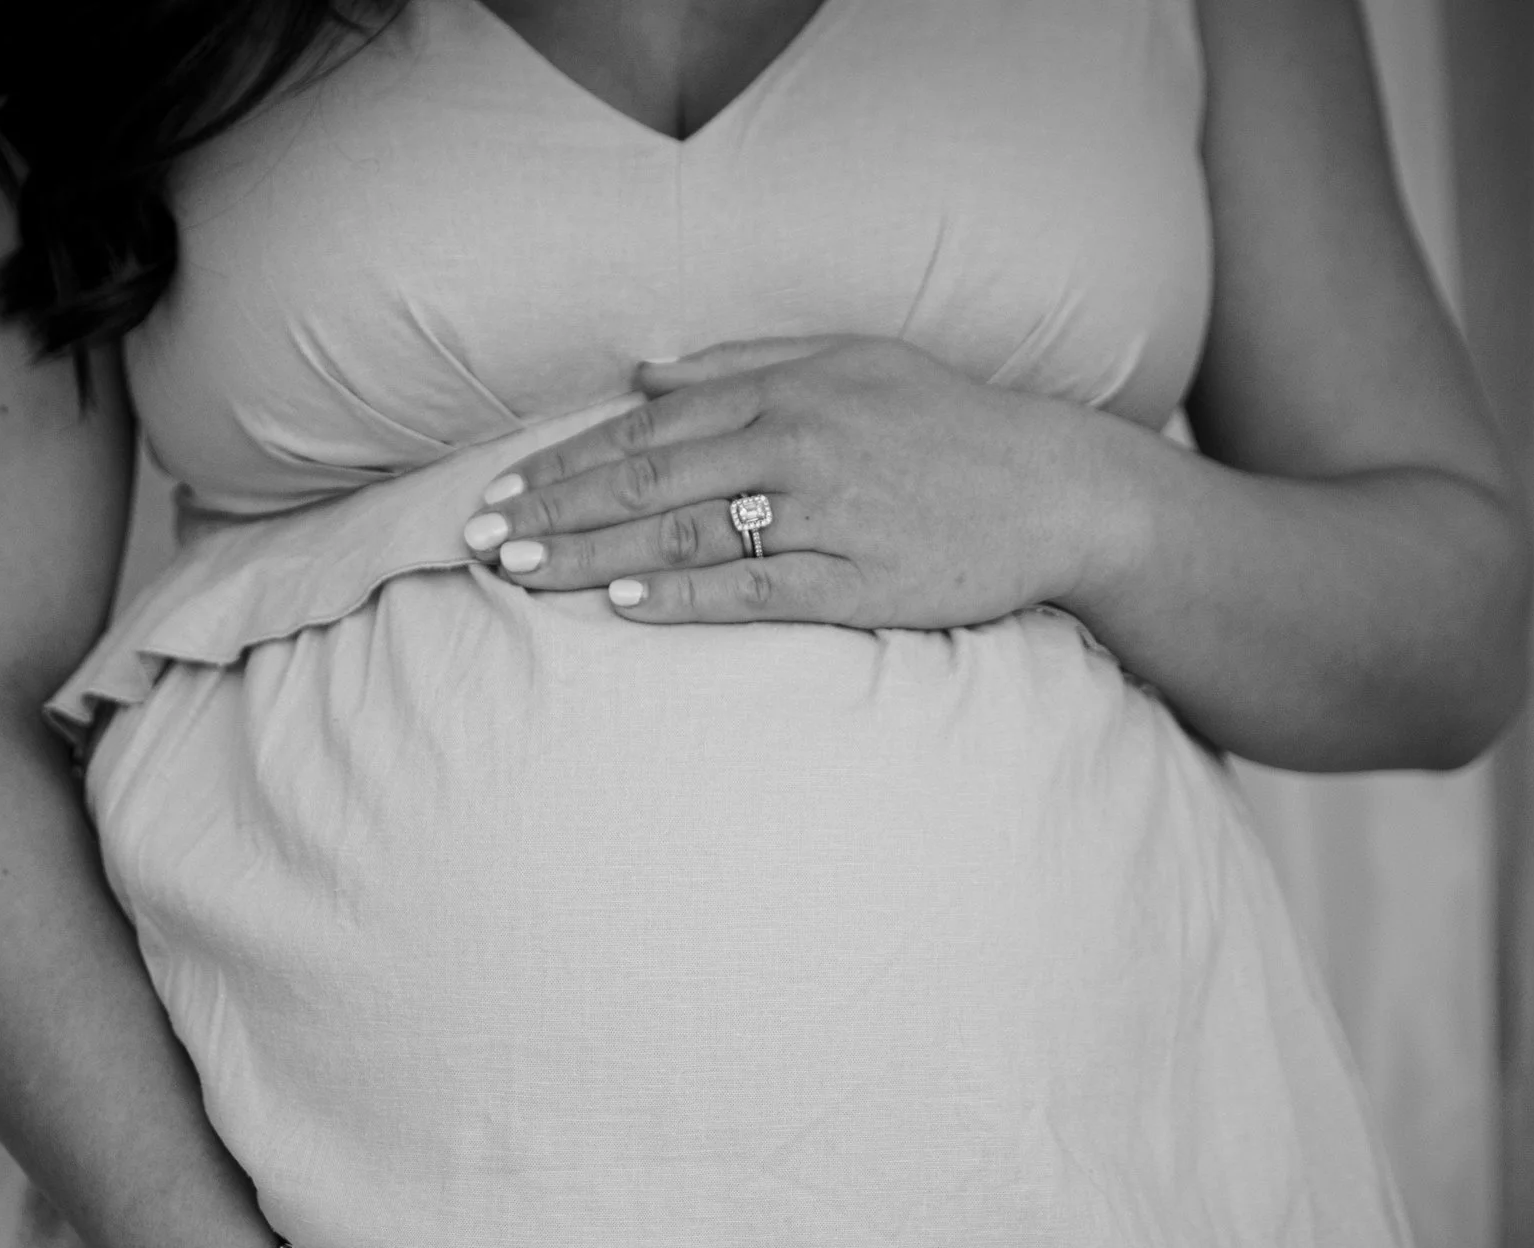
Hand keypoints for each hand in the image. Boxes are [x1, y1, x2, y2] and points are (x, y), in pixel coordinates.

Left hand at [460, 336, 1114, 628]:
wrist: (1054, 488)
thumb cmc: (946, 423)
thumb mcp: (852, 359)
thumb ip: (746, 361)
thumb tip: (647, 372)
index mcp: (787, 389)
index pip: (648, 428)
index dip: (566, 463)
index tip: (501, 492)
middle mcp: (796, 443)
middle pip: (649, 480)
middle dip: (553, 512)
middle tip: (479, 541)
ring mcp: (826, 514)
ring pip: (685, 534)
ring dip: (593, 556)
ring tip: (522, 573)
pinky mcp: (858, 581)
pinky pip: (754, 590)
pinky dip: (684, 597)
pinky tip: (624, 603)